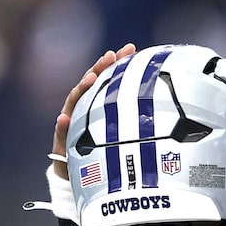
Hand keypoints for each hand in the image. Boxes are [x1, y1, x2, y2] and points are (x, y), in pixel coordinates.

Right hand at [52, 43, 136, 179]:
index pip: (105, 79)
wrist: (79, 176)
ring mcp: (70, 125)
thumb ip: (132, 120)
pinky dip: (62, 126)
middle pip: (89, 85)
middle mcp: (81, 111)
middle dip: (99, 68)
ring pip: (74, 104)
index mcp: (95, 105)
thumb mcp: (120, 135)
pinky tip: (64, 119)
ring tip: (90, 79)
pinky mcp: (62, 144)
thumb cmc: (102, 153)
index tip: (129, 49)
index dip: (116, 63)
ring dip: (81, 90)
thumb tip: (164, 106)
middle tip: (110, 56)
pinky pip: (61, 135)